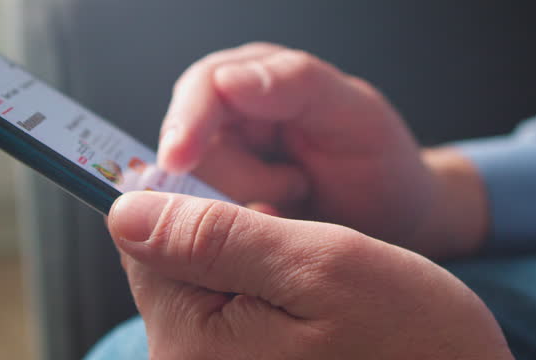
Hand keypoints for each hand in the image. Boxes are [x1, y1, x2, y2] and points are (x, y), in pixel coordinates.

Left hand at [108, 191, 511, 359]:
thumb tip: (125, 209)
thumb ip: (214, 236)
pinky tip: (309, 302)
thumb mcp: (315, 265)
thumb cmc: (410, 340)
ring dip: (252, 262)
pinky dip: (265, 290)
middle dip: (228, 236)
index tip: (247, 191)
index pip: (145, 244)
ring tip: (312, 280)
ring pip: (205, 285)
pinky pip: (232, 313)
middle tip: (298, 244)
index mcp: (194, 346)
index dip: (190, 199)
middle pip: (173, 267)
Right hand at [158, 43, 486, 257]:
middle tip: (295, 188)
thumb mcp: (354, 114)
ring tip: (297, 197)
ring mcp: (220, 163)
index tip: (179, 160)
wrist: (392, 216)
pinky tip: (279, 220)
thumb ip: (297, 83)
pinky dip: (239, 232)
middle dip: (236, 179)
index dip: (186, 123)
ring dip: (243, 206)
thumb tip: (226, 79)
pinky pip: (202, 224)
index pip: (200, 88)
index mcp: (257, 73)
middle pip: (188, 148)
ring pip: (191, 191)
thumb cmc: (377, 158)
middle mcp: (227, 113)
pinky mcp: (218, 206)